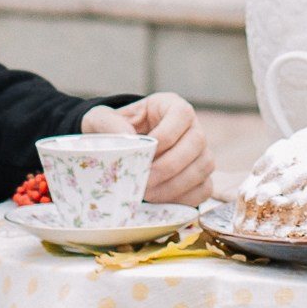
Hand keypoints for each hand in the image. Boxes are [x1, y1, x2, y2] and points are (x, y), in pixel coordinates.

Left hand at [84, 93, 211, 205]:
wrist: (119, 148)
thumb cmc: (113, 130)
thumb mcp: (101, 119)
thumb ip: (109, 124)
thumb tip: (129, 140)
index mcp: (172, 106)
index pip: (182, 115)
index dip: (165, 136)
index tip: (144, 154)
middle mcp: (193, 127)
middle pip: (197, 143)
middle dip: (169, 167)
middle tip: (145, 182)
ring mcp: (201, 152)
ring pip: (204, 167)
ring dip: (177, 185)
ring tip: (150, 195)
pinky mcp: (201, 176)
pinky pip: (205, 189)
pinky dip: (186, 198)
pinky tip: (162, 201)